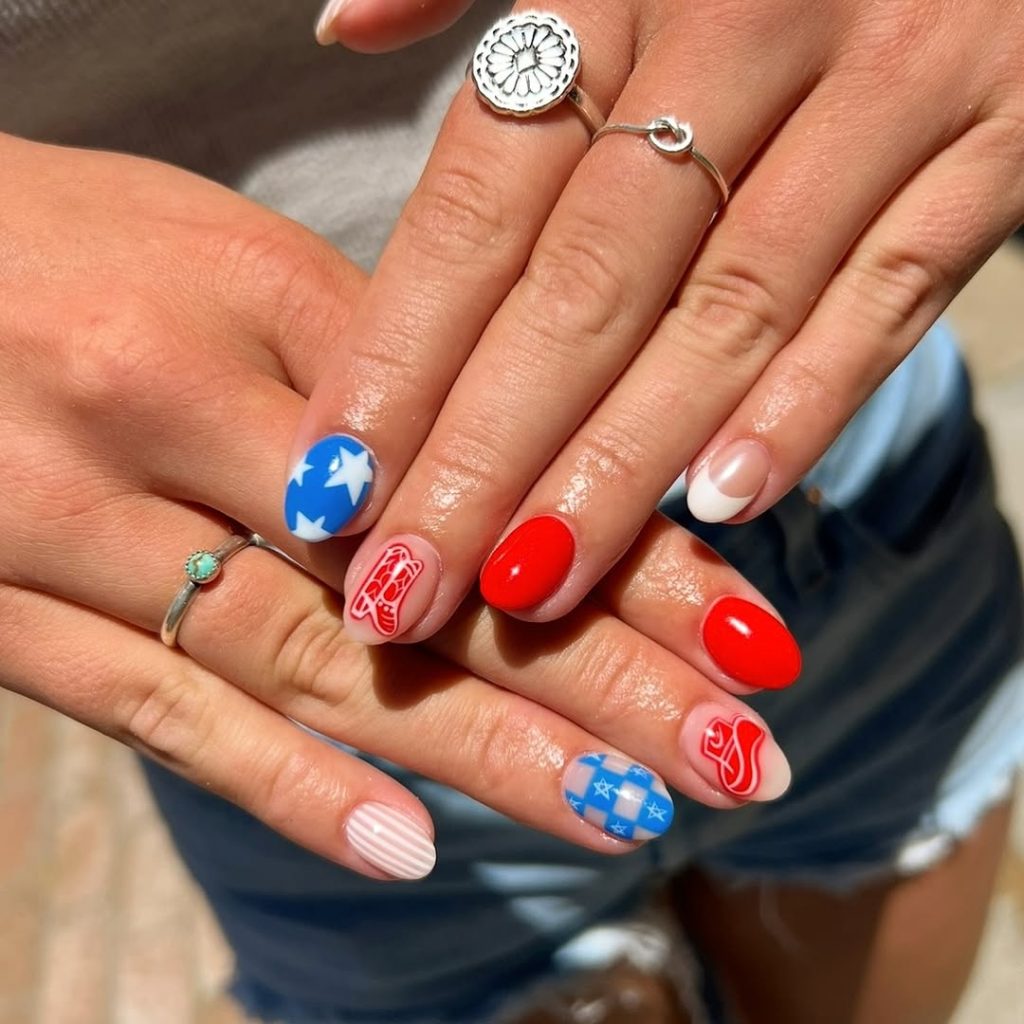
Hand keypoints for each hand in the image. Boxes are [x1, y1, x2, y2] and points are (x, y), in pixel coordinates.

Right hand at [0, 134, 797, 879]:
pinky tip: (408, 848)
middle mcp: (174, 413)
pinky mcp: (5, 611)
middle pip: (428, 570)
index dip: (623, 548)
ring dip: (482, 749)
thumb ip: (376, 375)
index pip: (489, 448)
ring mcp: (77, 523)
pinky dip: (285, 785)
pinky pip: (155, 713)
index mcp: (258, 302)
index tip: (744, 632)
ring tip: (624, 810)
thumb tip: (522, 468)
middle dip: (599, 674)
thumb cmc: (73, 250)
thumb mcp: (234, 265)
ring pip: (317, 660)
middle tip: (741, 752)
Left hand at [306, 0, 1023, 643]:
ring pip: (727, 310)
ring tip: (533, 583)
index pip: (478, 204)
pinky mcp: (1006, 137)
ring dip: (621, 464)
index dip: (401, 355)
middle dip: (485, 455)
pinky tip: (725, 506)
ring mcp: (889, 79)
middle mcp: (741, 24)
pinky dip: (810, 401)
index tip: (335, 486)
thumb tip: (342, 28)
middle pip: (583, 286)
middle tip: (407, 583)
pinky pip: (895, 289)